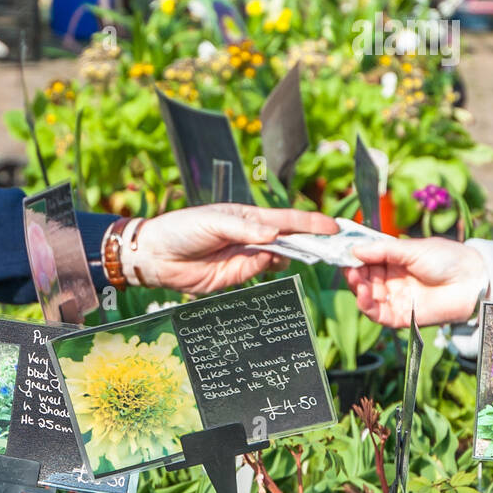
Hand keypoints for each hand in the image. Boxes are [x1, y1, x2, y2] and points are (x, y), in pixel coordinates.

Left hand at [131, 204, 338, 294]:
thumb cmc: (181, 229)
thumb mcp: (213, 222)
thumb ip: (243, 229)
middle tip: (336, 245)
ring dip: (297, 256)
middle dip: (313, 240)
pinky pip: (263, 271)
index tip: (333, 227)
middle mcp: (252, 235)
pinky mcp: (238, 275)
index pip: (286, 219)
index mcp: (248, 216)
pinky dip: (276, 268)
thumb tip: (273, 235)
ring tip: (316, 254)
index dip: (310, 222)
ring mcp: (246, 256)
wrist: (156, 256)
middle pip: (289, 238)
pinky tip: (282, 263)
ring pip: (281, 256)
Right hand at [341, 235, 488, 327]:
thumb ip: (383, 250)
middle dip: (353, 272)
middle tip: (346, 265)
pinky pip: (377, 314)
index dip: (354, 256)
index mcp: (394, 261)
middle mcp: (392, 281)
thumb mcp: (412, 249)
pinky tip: (364, 294)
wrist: (471, 281)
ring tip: (355, 278)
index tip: (342, 250)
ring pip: (367, 297)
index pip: (367, 260)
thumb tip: (354, 248)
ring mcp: (395, 299)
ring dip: (357, 288)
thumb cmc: (447, 259)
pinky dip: (366, 305)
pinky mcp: (400, 317)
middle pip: (364, 279)